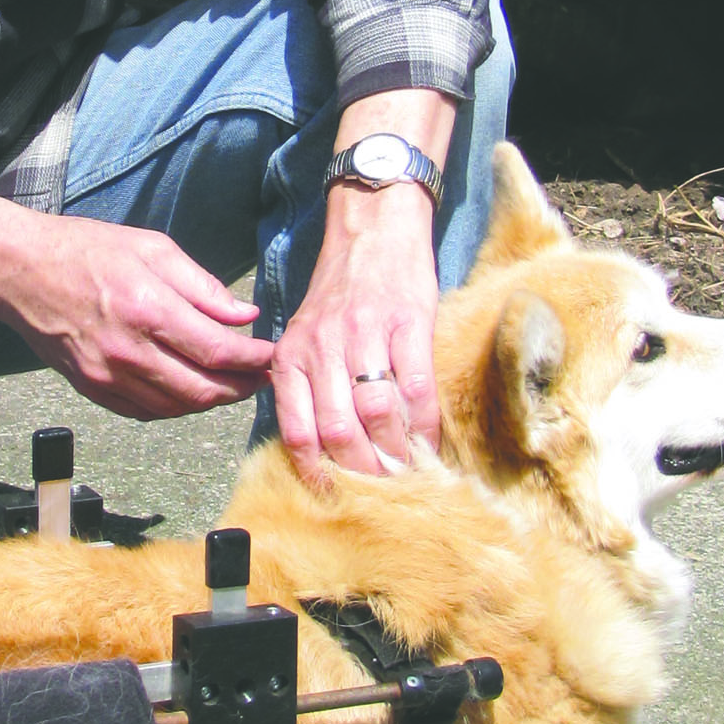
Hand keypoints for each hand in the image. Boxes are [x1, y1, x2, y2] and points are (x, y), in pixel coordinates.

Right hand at [0, 192, 270, 420]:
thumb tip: (244, 316)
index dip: (254, 359)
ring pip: (177, 407)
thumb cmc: (87, 250)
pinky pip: (146, 412)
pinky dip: (176, 407)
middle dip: (241, 388)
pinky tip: (190, 391)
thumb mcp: (152, 248)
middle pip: (203, 390)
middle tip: (263, 378)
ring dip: (212, 401)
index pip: (218, 351)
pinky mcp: (92, 389)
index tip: (274, 355)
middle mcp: (129, 351)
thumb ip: (202, 287)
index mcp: (148, 309)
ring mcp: (108, 376)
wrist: (20, 272)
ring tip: (233, 384)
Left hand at [271, 183, 443, 482]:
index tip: (336, 497)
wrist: (375, 225)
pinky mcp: (408, 323)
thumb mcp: (307, 332)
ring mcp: (366, 334)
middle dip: (361, 472)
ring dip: (394, 454)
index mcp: (293, 354)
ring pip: (375, 414)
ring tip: (407, 477)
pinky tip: (430, 443)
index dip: (317, 473)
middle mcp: (323, 347)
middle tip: (381, 495)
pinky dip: (423, 424)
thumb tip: (323, 447)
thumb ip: (307, 381)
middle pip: (337, 431)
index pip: (297, 430)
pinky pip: (415, 386)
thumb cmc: (341, 288)